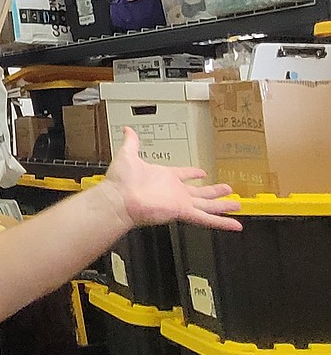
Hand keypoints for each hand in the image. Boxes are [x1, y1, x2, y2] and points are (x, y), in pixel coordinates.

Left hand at [102, 126, 241, 231]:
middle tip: (228, 189)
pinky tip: (235, 225)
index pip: (183, 174)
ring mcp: (179, 202)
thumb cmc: (120, 181)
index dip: (193, 173)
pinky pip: (206, 218)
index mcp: (164, 177)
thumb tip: (127, 129)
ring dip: (223, 205)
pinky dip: (222, 222)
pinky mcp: (182, 211)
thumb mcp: (127, 155)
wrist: (118, 199)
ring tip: (237, 204)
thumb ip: (131, 142)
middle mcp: (174, 191)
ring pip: (207, 206)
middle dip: (214, 191)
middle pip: (200, 192)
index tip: (202, 172)